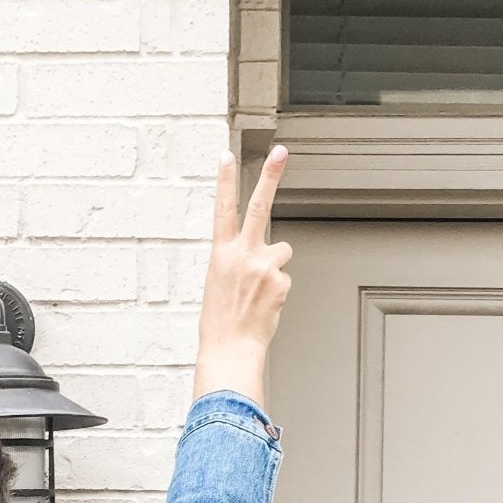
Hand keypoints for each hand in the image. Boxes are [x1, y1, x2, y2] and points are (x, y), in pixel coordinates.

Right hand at [193, 144, 290, 408]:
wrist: (230, 350)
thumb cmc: (219, 323)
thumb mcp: (218, 285)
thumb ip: (237, 262)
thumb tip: (265, 253)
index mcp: (220, 254)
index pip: (222, 209)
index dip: (225, 181)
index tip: (226, 156)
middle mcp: (242, 254)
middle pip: (260, 206)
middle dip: (270, 176)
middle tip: (280, 152)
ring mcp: (264, 267)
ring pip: (280, 253)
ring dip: (274, 267)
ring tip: (258, 293)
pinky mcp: (281, 282)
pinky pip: (284, 280)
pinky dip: (277, 292)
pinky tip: (265, 307)